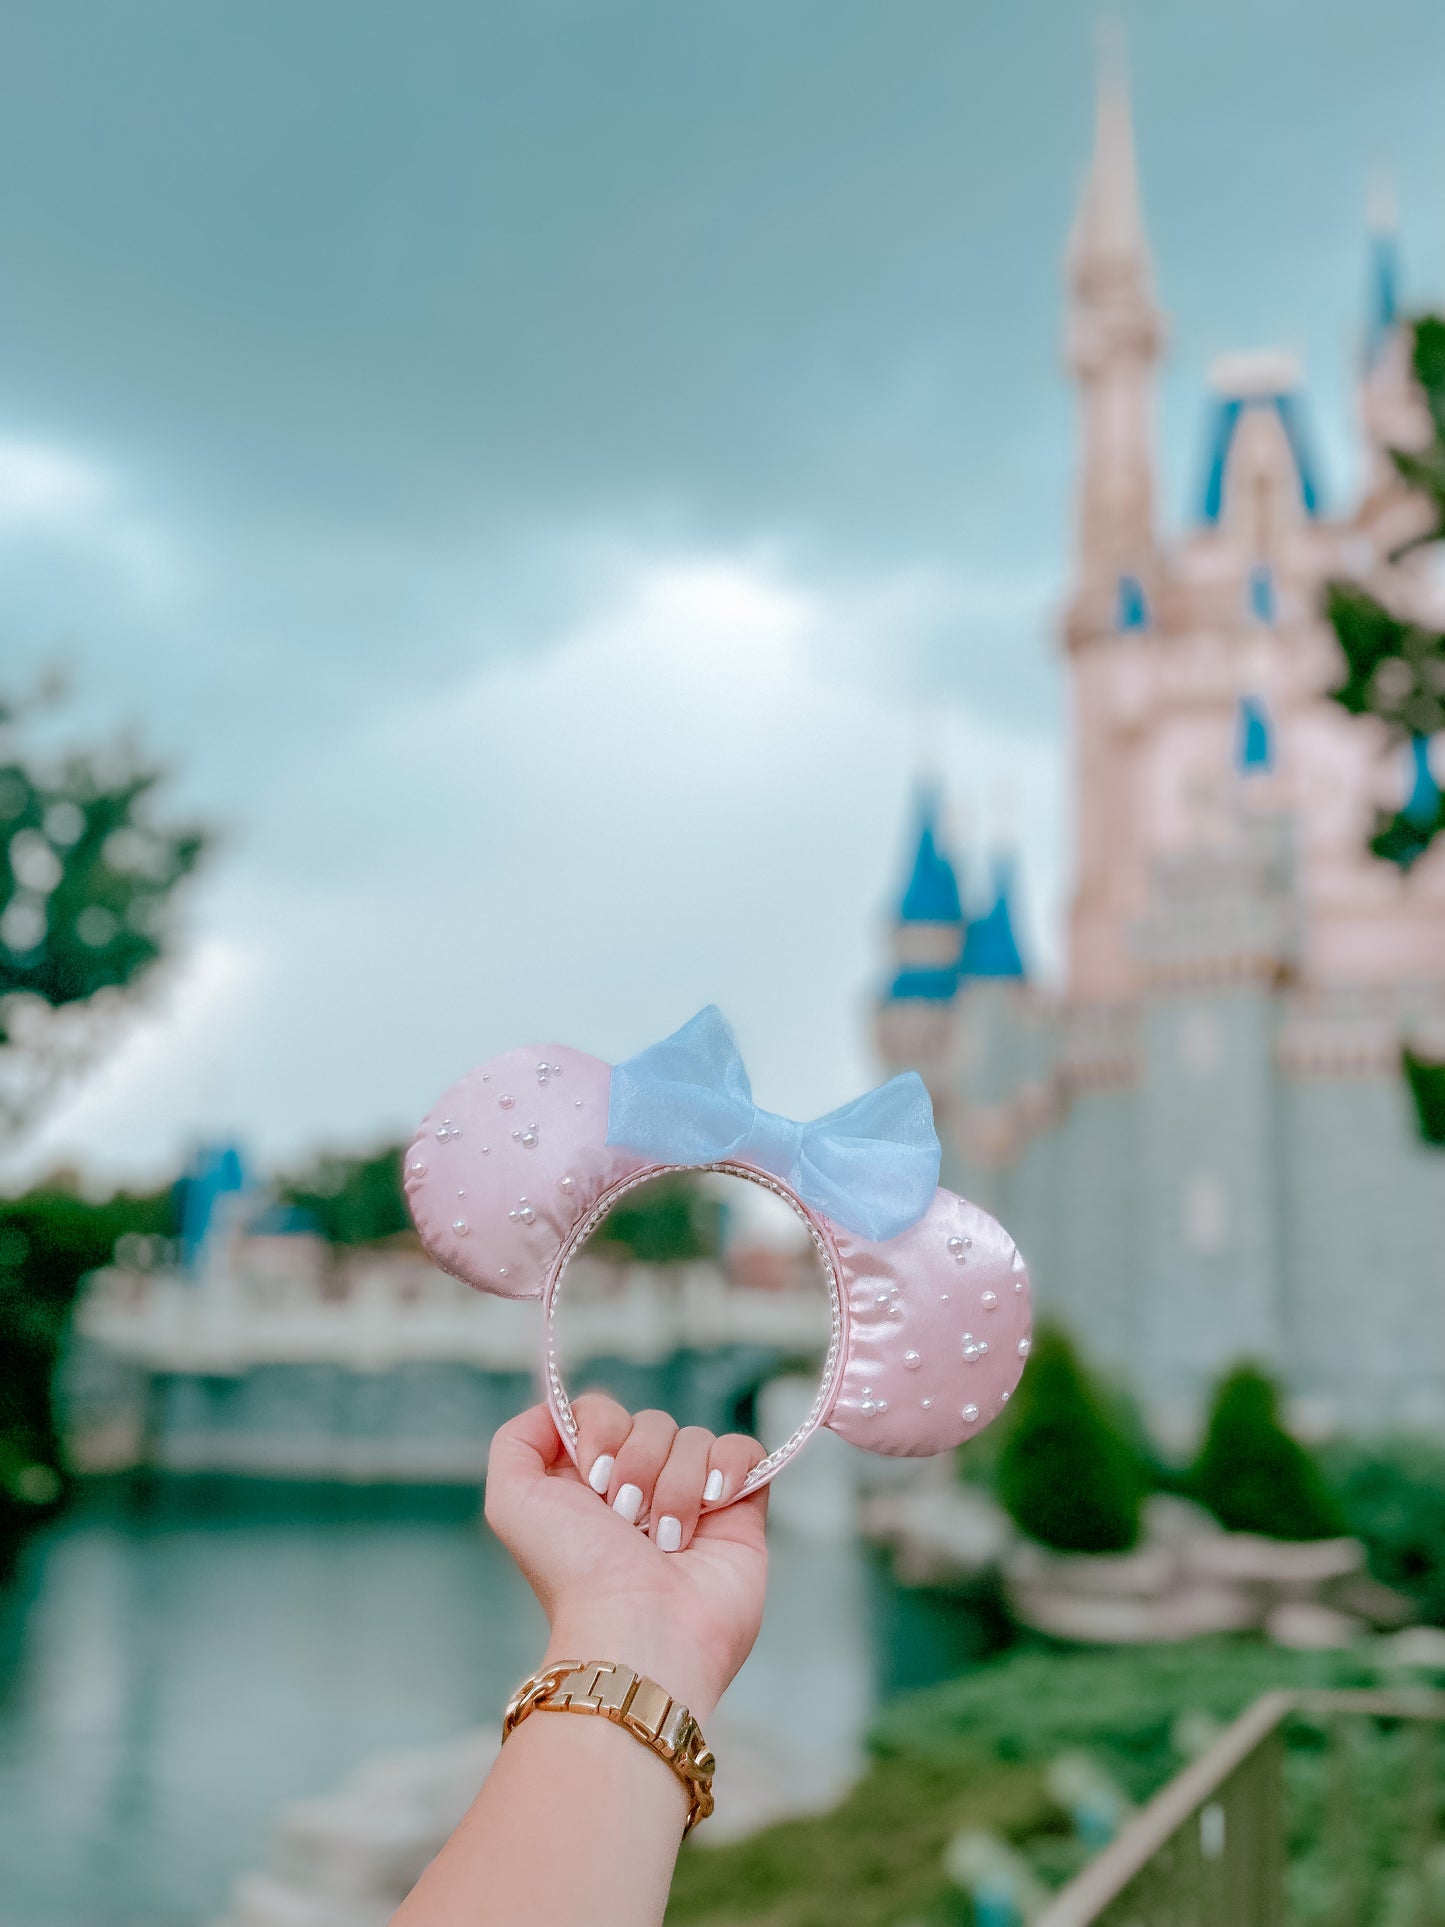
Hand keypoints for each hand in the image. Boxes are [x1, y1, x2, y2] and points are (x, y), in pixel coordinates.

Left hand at [484, 1397, 768, 1720]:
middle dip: (638, 1465)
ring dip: (677, 1485)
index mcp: (589, 1483)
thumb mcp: (512, 1502)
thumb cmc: (575, 1574)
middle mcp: (640, 1488)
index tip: (593, 1476)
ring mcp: (692, 1498)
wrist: (640, 1633)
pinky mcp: (739, 1510)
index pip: (603, 1411)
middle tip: (629, 1519)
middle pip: (651, 1421)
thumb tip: (557, 1407)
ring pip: (694, 1438)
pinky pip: (744, 1450)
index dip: (601, 1430)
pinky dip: (729, 1467)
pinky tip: (715, 1504)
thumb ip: (517, 1441)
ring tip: (667, 1539)